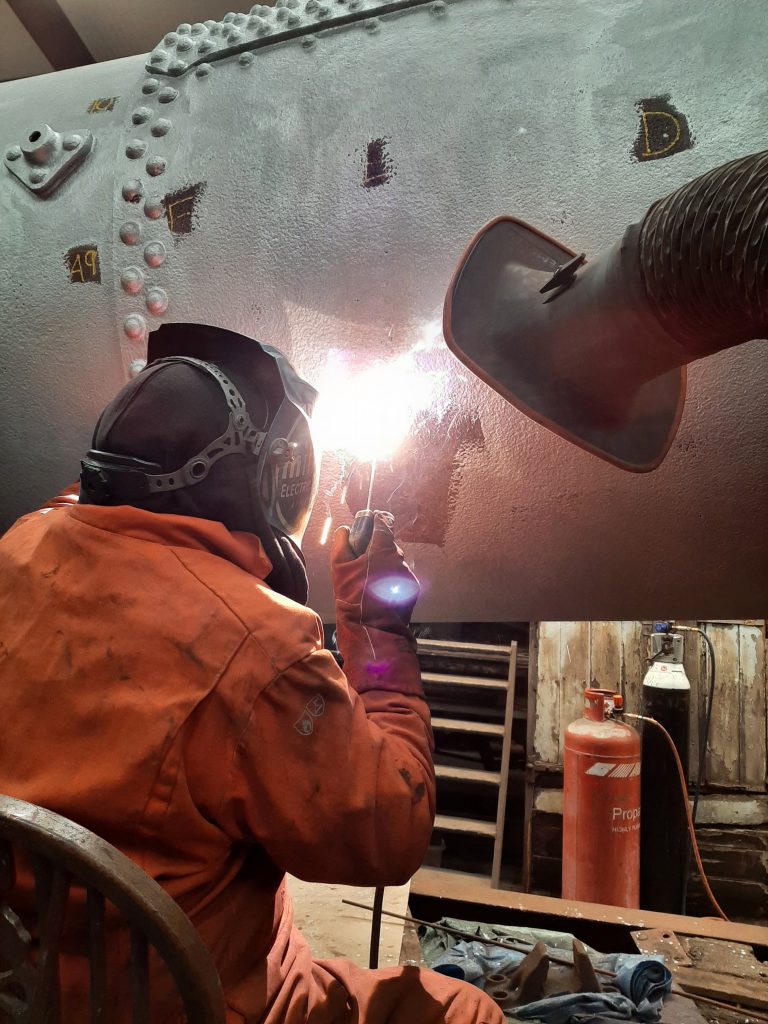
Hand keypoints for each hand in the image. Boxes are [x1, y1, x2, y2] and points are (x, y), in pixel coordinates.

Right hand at [331, 512, 419, 628]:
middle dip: (376, 550)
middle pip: (388, 545)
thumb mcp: (338, 567)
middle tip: (362, 562)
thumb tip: (345, 530)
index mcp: (382, 548)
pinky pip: (401, 577)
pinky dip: (391, 581)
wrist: (370, 628)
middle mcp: (399, 558)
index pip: (383, 522)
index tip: (369, 522)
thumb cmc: (353, 598)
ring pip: (395, 562)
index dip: (375, 520)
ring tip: (369, 582)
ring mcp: (408, 574)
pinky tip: (379, 592)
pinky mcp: (412, 588)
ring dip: (384, 567)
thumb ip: (341, 542)